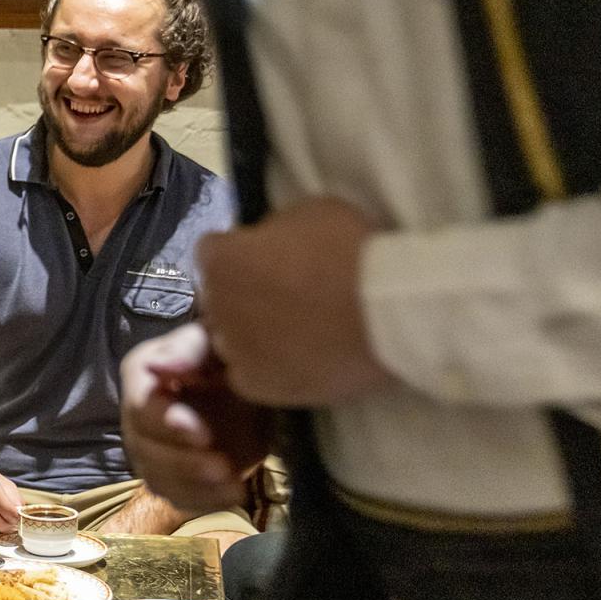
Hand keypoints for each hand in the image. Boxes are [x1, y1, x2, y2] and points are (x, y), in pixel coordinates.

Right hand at [120, 324, 270, 513]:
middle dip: (183, 462)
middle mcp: (136, 416)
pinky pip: (177, 496)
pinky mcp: (171, 475)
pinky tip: (234, 493)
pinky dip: (204, 500)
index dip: (168, 425)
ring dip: (194, 487)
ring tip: (235, 485)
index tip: (204, 435)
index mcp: (141, 377)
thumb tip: (159, 367)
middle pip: (144, 448)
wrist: (249, 386)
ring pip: (157, 477)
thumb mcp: (213, 342)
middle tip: (223, 467)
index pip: (141, 407)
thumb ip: (189, 350)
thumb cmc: (228, 356)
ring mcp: (150, 449)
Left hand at [197, 197, 394, 406]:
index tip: (264, 258)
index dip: (238, 254)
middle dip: (241, 294)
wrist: (389, 309)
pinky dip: (265, 369)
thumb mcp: (306, 213)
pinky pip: (248, 375)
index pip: (211, 253)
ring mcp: (233, 348)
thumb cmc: (351, 251)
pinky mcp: (255, 385)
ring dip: (250, 334)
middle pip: (219, 298)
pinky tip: (295, 360)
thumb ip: (273, 231)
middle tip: (283, 297)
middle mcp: (215, 305)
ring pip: (230, 340)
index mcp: (221, 259)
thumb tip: (264, 244)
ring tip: (294, 333)